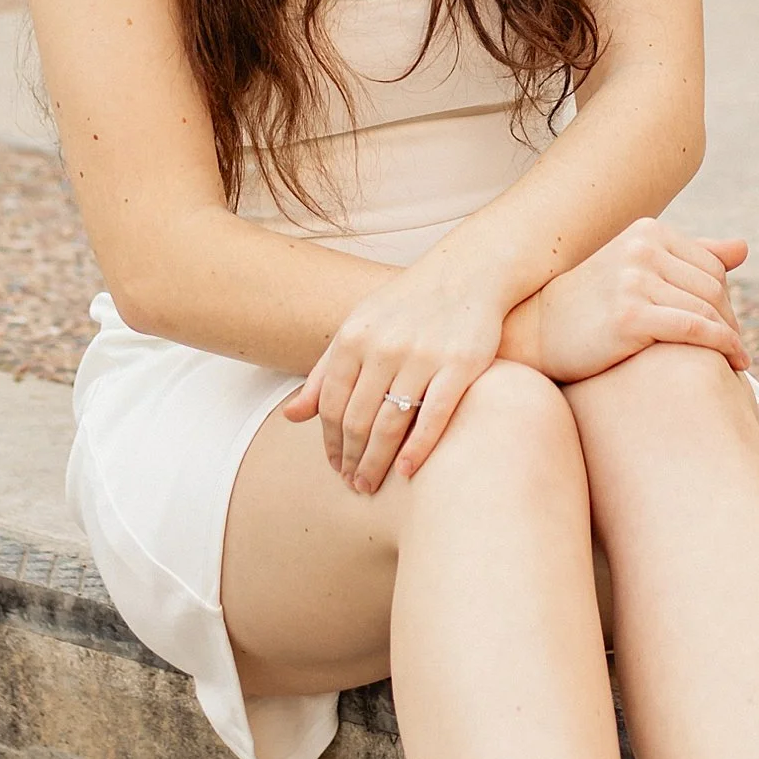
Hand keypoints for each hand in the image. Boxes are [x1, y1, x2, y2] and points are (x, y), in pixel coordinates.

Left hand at [278, 254, 509, 495]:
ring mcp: (422, 356)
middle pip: (357, 420)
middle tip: (354, 485)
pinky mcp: (460, 365)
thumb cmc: (407, 306)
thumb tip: (290, 416)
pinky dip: (417, 449)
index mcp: (354, 338)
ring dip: (377, 462)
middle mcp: (384, 347)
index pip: (330, 405)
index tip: (335, 467)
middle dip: (351, 459)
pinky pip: (434, 416)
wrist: (468, 272)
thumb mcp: (358, 328)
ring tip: (372, 485)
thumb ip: (324, 372)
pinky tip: (407, 471)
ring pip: (390, 424)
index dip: (329, 442)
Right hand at [514, 220, 749, 386]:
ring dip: (731, 338)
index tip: (729, 328)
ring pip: (707, 310)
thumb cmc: (592, 306)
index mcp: (646, 232)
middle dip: (730, 321)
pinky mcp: (629, 315)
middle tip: (735, 349)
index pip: (712, 266)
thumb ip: (691, 257)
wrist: (536, 334)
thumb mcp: (639, 271)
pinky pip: (695, 330)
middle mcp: (640, 249)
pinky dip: (723, 347)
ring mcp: (633, 280)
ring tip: (737, 360)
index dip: (726, 300)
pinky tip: (734, 364)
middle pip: (713, 288)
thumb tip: (744, 248)